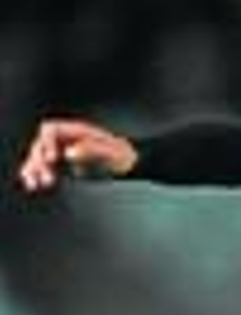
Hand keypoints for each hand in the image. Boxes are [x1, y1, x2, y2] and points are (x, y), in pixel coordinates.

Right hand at [17, 118, 136, 191]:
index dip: (47, 142)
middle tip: (47, 178)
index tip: (52, 158)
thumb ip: (91, 149)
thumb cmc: (125, 155)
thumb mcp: (113, 151)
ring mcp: (64, 151)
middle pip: (42, 144)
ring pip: (40, 157)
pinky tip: (34, 184)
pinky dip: (38, 174)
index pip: (51, 130)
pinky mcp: (65, 165)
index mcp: (77, 131)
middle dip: (40, 161)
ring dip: (34, 169)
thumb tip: (69, 152)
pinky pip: (46, 167)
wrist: (133, 165)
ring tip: (34, 184)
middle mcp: (67, 139)